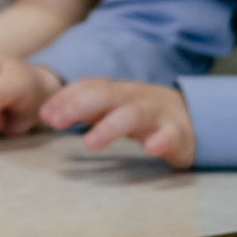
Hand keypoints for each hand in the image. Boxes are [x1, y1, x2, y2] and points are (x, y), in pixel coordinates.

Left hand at [41, 77, 196, 167]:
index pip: (88, 87)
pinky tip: (150, 149)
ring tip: (89, 144)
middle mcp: (134, 99)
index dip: (64, 98)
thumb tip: (48, 113)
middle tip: (54, 123)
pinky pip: (171, 136)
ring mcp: (157, 115)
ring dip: (109, 128)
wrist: (193, 117)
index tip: (44, 115)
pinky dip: (161, 141)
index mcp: (117, 92)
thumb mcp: (112, 107)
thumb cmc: (141, 114)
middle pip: (105, 96)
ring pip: (133, 116)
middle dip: (77, 106)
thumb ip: (84, 108)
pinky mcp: (178, 135)